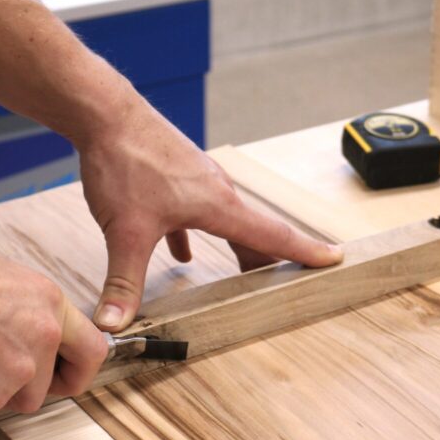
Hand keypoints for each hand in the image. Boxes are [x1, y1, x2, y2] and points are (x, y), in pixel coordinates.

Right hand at [0, 239, 107, 421]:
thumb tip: (20, 333)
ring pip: (5, 401)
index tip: (66, 378)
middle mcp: (42, 336)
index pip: (91, 349)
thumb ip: (20, 313)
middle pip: (45, 387)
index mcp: (47, 302)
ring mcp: (17, 371)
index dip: (77, 371)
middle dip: (21, 390)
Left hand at [79, 91, 343, 330]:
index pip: (272, 234)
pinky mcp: (174, 176)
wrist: (104, 113)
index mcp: (218, 206)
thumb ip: (123, 282)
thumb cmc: (124, 163)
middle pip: (253, 232)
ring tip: (243, 270)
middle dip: (270, 260)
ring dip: (237, 246)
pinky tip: (181, 252)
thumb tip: (113, 326)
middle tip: (290, 282)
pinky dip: (195, 235)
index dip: (304, 251)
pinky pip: (194, 212)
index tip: (335, 258)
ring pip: (226, 221)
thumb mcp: (124, 232)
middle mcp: (216, 191)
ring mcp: (196, 181)